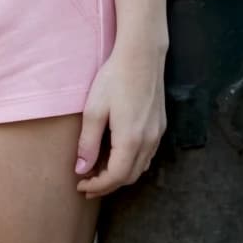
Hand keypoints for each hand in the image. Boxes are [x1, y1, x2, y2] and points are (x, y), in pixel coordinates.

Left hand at [74, 44, 166, 198]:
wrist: (142, 55)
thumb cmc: (114, 79)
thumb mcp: (94, 110)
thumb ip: (87, 142)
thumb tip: (82, 169)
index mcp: (131, 140)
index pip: (116, 177)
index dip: (98, 187)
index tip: (81, 187)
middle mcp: (148, 142)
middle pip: (130, 177)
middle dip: (108, 185)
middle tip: (87, 184)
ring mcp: (157, 134)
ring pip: (141, 168)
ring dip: (121, 175)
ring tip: (100, 171)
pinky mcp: (160, 126)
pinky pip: (147, 155)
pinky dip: (132, 163)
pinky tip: (118, 155)